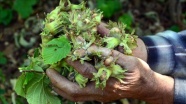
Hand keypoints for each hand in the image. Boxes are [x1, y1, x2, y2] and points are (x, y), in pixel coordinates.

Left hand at [46, 45, 173, 103]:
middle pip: (75, 90)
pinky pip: (79, 96)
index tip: (67, 51)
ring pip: (75, 96)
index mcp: (110, 81)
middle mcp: (102, 91)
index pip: (88, 70)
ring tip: (51, 78)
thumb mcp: (129, 60)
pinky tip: (62, 83)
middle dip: (59, 81)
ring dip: (61, 87)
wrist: (145, 88)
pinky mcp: (99, 96)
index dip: (76, 59)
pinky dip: (68, 90)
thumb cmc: (139, 73)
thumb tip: (92, 49)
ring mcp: (99, 96)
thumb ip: (111, 55)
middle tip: (48, 71)